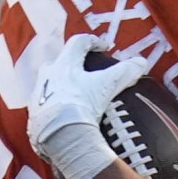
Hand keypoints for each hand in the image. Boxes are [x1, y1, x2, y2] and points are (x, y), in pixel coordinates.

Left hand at [29, 35, 149, 178]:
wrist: (60, 136)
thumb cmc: (83, 105)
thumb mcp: (107, 86)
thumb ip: (125, 72)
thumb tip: (142, 63)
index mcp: (65, 64)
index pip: (78, 42)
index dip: (93, 42)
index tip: (104, 48)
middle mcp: (48, 75)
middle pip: (60, 61)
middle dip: (73, 63)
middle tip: (87, 71)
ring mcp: (39, 95)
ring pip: (50, 83)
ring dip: (62, 84)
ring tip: (77, 94)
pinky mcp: (35, 116)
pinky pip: (46, 105)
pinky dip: (57, 106)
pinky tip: (66, 115)